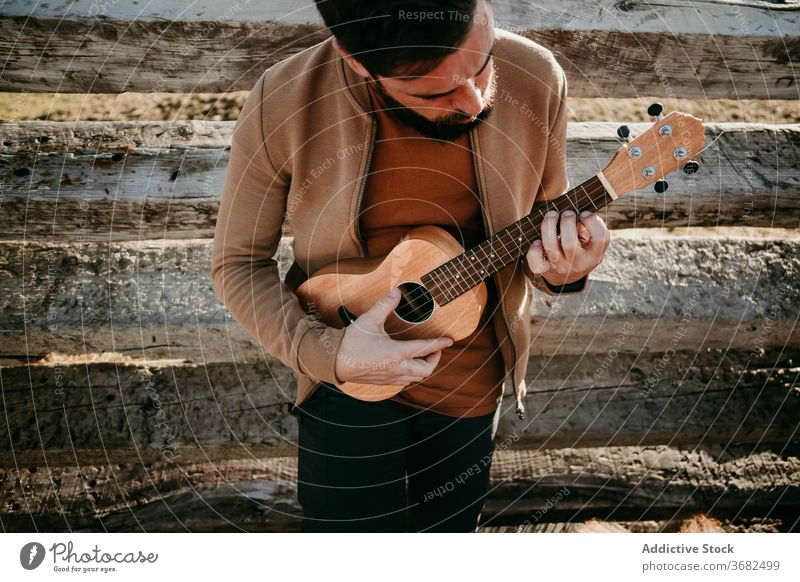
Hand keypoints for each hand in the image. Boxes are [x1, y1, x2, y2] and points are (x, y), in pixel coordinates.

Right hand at [333, 287, 453, 384]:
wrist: (335, 362)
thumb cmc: (351, 342)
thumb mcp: (369, 320)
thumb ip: (385, 305)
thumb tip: (396, 292)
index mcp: (397, 353)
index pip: (425, 348)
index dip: (439, 344)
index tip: (449, 340)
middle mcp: (397, 368)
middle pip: (425, 370)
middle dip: (434, 360)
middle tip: (435, 350)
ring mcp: (390, 377)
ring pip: (415, 378)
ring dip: (423, 368)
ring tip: (423, 357)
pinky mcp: (383, 381)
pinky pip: (404, 381)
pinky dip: (411, 374)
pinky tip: (406, 365)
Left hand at [526, 210, 610, 285]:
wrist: (567, 277)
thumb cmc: (580, 249)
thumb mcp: (590, 241)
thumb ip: (587, 226)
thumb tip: (574, 209)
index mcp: (595, 255)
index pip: (601, 238)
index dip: (593, 221)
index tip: (584, 213)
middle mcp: (579, 264)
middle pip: (570, 244)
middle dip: (566, 222)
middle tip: (566, 213)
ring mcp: (560, 268)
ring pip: (550, 247)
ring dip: (548, 227)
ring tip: (551, 215)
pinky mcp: (545, 270)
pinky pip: (536, 261)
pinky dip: (534, 249)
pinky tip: (538, 240)